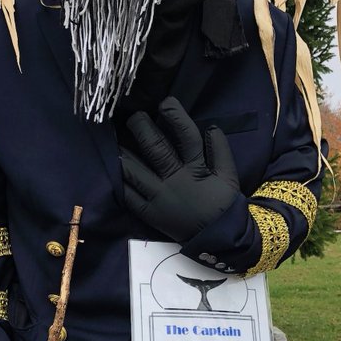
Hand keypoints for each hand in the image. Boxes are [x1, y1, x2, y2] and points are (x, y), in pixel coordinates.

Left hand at [121, 97, 240, 241]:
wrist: (218, 239)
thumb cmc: (223, 205)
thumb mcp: (229, 177)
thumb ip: (221, 151)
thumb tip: (212, 127)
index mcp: (197, 170)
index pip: (186, 137)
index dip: (175, 117)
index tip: (165, 102)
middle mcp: (176, 181)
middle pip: (156, 150)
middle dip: (142, 129)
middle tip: (133, 116)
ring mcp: (160, 199)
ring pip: (137, 172)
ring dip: (123, 154)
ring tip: (112, 139)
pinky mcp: (150, 214)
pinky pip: (131, 196)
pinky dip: (120, 182)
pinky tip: (111, 169)